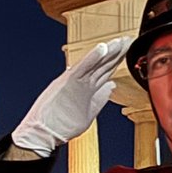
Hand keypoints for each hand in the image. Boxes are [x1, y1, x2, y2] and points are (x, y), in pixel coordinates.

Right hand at [12, 37, 131, 156]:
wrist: (43, 132)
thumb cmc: (61, 124)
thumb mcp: (87, 112)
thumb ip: (99, 99)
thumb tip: (111, 87)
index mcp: (87, 88)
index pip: (106, 70)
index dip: (118, 60)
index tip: (128, 50)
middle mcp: (83, 82)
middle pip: (104, 64)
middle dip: (118, 53)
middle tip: (128, 39)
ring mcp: (77, 81)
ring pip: (97, 64)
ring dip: (109, 52)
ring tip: (120, 41)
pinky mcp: (69, 82)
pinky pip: (83, 68)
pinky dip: (93, 58)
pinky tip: (102, 48)